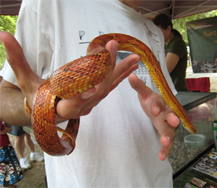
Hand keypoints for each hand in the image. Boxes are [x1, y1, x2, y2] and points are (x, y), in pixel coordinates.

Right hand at [0, 31, 139, 121]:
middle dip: (106, 70)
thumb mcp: (25, 81)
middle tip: (113, 48)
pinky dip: (122, 75)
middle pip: (96, 91)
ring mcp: (91, 102)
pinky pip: (111, 86)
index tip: (89, 86)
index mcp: (61, 106)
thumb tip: (3, 35)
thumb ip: (17, 60)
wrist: (49, 111)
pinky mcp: (97, 97)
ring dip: (121, 72)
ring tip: (135, 58)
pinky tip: (132, 65)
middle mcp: (80, 106)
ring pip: (108, 88)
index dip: (80, 96)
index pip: (72, 103)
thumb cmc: (36, 97)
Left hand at [128, 73, 178, 160]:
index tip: (154, 110)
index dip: (157, 106)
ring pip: (171, 131)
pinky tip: (161, 156)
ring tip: (165, 144)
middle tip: (173, 123)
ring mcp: (167, 124)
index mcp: (160, 101)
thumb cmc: (151, 100)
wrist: (156, 107)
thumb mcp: (144, 93)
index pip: (159, 102)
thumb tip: (130, 76)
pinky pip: (168, 142)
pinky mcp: (166, 133)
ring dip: (169, 137)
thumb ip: (138, 86)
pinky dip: (166, 149)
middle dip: (172, 119)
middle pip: (171, 115)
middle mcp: (167, 112)